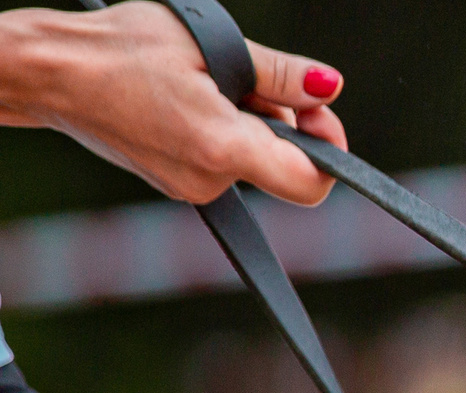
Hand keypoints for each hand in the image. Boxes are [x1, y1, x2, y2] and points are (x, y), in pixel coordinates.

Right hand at [0, 3, 347, 205]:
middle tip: (248, 78)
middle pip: (283, 165)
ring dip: (249, 122)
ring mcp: (190, 187)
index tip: (317, 112)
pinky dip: (223, 132)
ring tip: (206, 80)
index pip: (310, 184)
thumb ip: (277, 73)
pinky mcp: (174, 182)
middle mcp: (209, 181)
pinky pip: (222, 161)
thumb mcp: (209, 44)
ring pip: (252, 160)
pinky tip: (190, 98)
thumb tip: (329, 87)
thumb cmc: (118, 47)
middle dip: (284, 122)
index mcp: (223, 150)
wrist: (48, 71)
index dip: (330, 152)